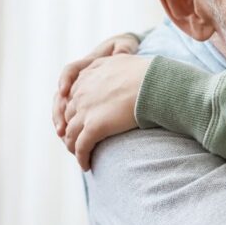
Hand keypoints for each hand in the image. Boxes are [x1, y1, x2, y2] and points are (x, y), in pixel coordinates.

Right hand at [52, 33, 139, 136]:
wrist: (133, 68)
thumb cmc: (127, 55)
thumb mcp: (126, 47)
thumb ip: (122, 48)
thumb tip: (122, 51)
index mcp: (87, 65)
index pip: (70, 71)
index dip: (65, 80)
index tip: (64, 91)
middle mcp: (79, 81)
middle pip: (62, 95)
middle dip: (59, 111)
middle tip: (61, 125)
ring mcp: (81, 95)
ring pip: (63, 109)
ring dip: (61, 121)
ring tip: (62, 134)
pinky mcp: (85, 107)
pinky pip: (72, 118)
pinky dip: (70, 128)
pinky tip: (70, 139)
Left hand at [62, 54, 151, 170]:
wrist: (156, 84)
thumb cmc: (151, 74)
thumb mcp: (127, 61)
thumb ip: (117, 63)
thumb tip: (123, 59)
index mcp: (90, 73)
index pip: (74, 95)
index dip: (77, 110)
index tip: (83, 121)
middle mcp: (83, 90)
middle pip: (69, 114)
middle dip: (72, 129)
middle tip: (79, 141)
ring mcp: (86, 109)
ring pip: (71, 133)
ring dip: (74, 146)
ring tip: (82, 156)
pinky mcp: (93, 126)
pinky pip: (81, 147)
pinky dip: (82, 158)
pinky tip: (87, 165)